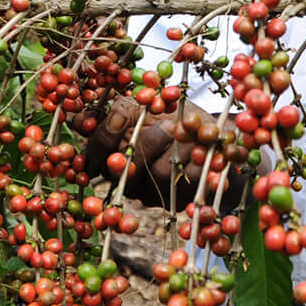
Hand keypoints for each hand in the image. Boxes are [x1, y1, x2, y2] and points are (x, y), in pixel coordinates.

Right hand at [84, 97, 247, 205]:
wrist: (206, 138)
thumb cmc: (172, 116)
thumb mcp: (149, 105)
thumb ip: (127, 107)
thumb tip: (101, 109)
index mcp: (112, 151)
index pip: (98, 147)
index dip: (107, 133)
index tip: (122, 116)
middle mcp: (125, 176)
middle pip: (126, 166)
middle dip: (150, 142)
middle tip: (169, 125)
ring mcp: (149, 191)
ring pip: (159, 173)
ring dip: (179, 148)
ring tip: (195, 134)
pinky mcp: (174, 200)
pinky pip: (187, 183)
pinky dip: (199, 163)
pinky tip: (206, 152)